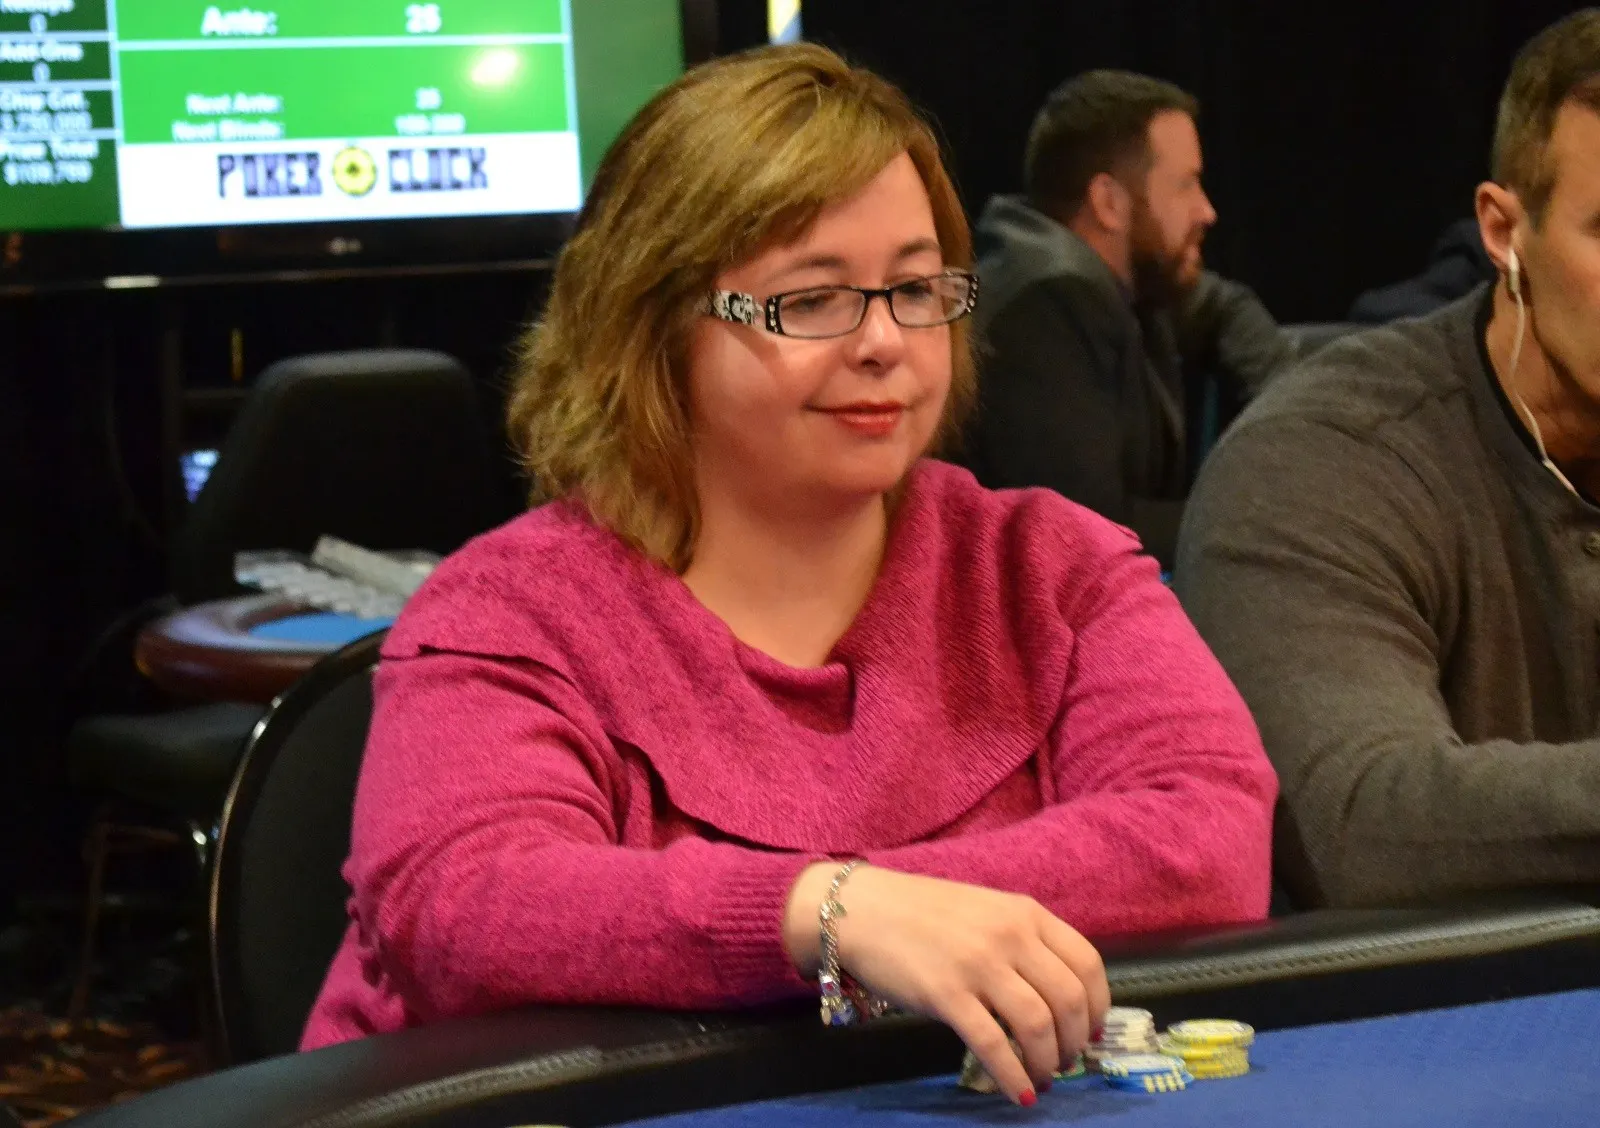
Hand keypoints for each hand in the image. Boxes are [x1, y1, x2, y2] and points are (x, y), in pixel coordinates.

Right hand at [783, 863, 1109, 1103]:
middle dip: (1075, 1041)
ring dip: (1048, 1061)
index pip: (1087, 962)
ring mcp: (978, 965)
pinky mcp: (946, 994)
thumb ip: (1020, 941)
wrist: (860, 909)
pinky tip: (1020, 1094)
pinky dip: (1014, 1076)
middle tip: (1065, 1061)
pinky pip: (993, 1044)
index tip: (1093, 1031)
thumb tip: (1053, 996)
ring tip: (1043, 1077)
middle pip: (1069, 999)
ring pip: (1038, 1025)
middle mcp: (1010, 936)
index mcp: (1025, 913)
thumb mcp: (984, 911)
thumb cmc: (921, 911)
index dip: (1099, 1006)